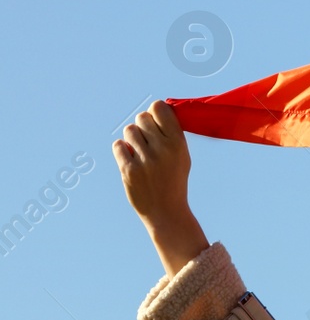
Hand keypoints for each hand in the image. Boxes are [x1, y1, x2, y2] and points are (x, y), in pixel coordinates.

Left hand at [113, 100, 208, 275]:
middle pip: (142, 117)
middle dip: (142, 125)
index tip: (156, 120)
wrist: (166, 211)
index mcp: (178, 143)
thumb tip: (156, 109)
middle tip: (146, 139)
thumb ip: (171, 134)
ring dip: (132, 138)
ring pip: (129, 130)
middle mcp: (162, 149)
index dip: (155, 112)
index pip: (159, 108)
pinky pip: (118, 145)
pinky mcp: (129, 170)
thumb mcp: (182, 156)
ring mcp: (145, 160)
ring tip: (139, 151)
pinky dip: (122, 150)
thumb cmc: (174, 180)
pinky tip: (130, 159)